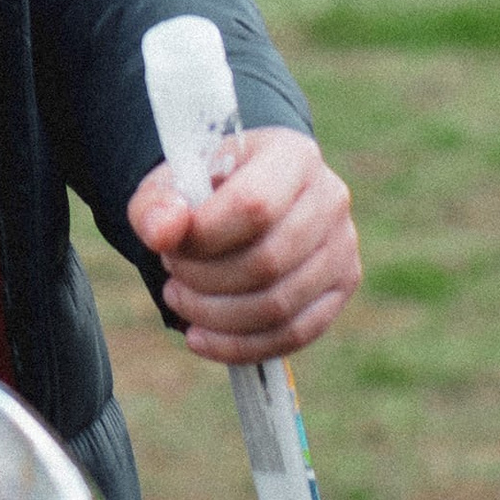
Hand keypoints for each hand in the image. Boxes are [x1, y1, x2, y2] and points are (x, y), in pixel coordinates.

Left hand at [126, 125, 359, 363]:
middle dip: (204, 279)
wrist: (242, 198)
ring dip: (216, 314)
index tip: (169, 245)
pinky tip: (200, 337)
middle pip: (267, 261)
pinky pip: (294, 333)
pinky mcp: (341, 288)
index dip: (204, 237)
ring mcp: (343, 246)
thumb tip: (161, 233)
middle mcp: (329, 197)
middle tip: (172, 272)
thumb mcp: (170, 184)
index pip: (254, 205)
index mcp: (291, 154)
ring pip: (279, 304)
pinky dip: (239, 345)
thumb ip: (156, 204)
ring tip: (181, 297)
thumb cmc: (206, 191)